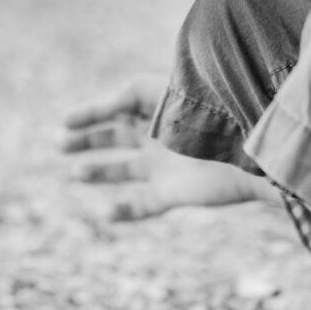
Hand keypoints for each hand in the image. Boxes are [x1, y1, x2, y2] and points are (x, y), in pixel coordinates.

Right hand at [62, 73, 269, 220]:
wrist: (250, 155)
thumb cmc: (211, 118)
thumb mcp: (164, 96)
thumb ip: (128, 96)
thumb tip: (102, 105)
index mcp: (159, 107)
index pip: (119, 106)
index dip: (91, 113)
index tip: (65, 121)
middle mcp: (160, 137)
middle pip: (117, 137)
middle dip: (88, 141)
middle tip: (60, 145)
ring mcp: (166, 166)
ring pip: (125, 170)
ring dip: (100, 172)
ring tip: (76, 174)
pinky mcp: (174, 193)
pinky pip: (144, 205)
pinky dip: (126, 211)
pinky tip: (107, 213)